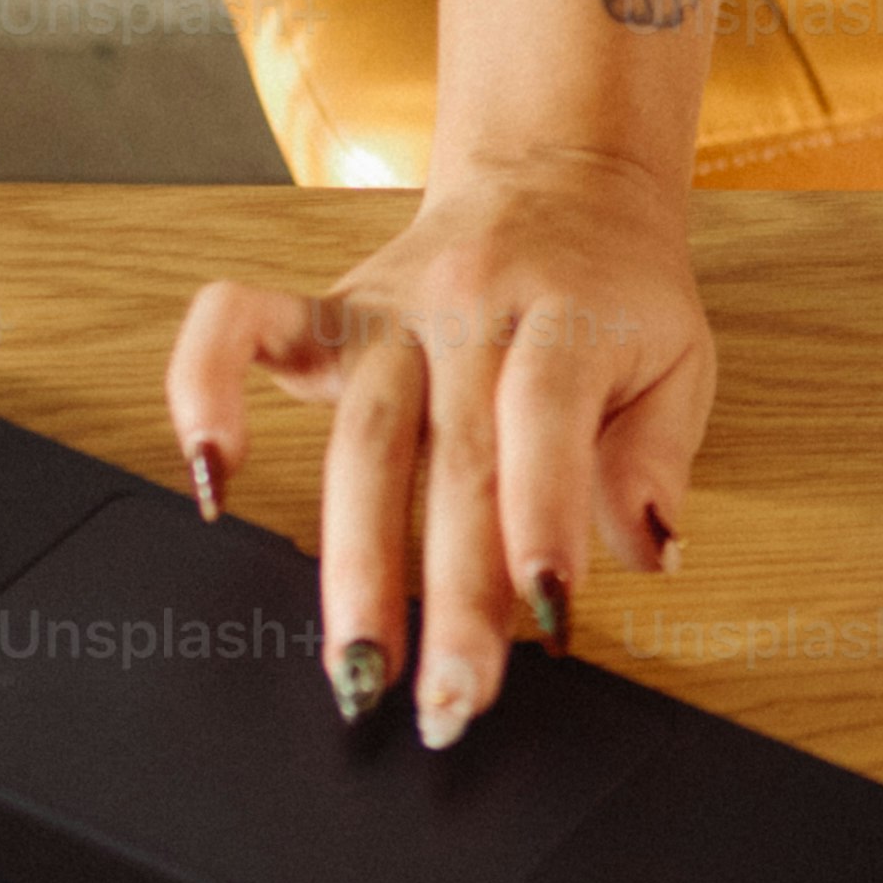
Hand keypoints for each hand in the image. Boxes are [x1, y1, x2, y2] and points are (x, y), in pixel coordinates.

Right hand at [164, 145, 712, 746]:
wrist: (562, 180)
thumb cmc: (617, 294)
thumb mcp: (679, 360)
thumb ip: (657, 456)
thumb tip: (648, 552)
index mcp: (567, 317)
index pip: (545, 420)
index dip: (544, 519)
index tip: (545, 618)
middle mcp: (468, 310)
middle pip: (450, 459)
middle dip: (447, 592)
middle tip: (449, 702)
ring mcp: (387, 311)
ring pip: (358, 438)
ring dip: (353, 564)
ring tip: (357, 669)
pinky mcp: (327, 312)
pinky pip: (237, 325)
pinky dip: (202, 387)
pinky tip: (210, 481)